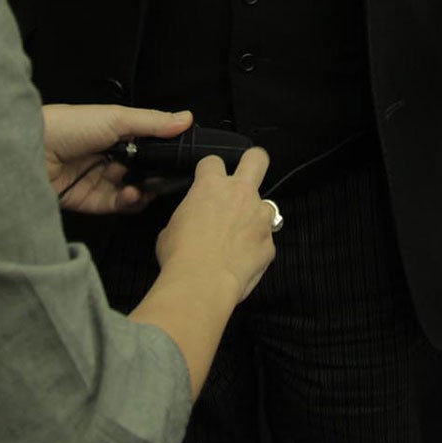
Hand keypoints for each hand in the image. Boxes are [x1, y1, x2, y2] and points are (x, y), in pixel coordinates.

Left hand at [43, 105, 191, 214]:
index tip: (182, 156)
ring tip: (146, 187)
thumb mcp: (116, 118)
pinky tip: (132, 195)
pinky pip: (117, 206)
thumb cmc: (69, 125)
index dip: (165, 151)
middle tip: (167, 176)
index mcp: (116, 133)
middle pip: (143, 170)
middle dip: (157, 175)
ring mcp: (100, 179)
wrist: (32, 151)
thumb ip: (153, 122)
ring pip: (134, 191)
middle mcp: (109, 156)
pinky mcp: (90, 201)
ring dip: (145, 191)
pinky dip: (129, 203)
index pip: (149, 144)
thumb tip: (186, 118)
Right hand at [156, 147, 275, 303]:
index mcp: (210, 186)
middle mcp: (240, 194)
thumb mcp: (172, 227)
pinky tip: (242, 260)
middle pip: (257, 159)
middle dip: (253, 162)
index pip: (213, 161)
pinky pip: (266, 239)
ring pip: (266, 205)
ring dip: (256, 216)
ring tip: (241, 236)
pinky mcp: (269, 243)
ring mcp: (259, 217)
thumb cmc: (180, 255)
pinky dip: (257, 247)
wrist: (201, 283)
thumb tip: (192, 222)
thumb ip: (189, 215)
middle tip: (246, 175)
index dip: (209, 170)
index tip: (207, 181)